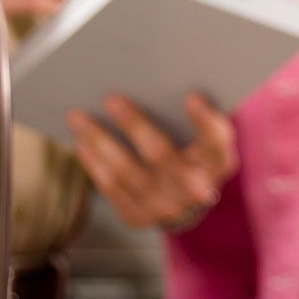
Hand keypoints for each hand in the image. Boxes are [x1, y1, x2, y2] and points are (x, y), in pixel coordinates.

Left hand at [69, 93, 239, 231]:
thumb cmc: (195, 156)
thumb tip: (166, 82)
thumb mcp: (209, 137)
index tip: (191, 96)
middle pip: (162, 154)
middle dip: (135, 125)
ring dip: (100, 142)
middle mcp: (196, 189)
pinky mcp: (139, 217)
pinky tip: (82, 143)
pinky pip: (111, 188)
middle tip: (112, 98)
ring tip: (79, 118)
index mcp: (219, 162)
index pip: (217, 140)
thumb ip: (199, 115)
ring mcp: (166, 207)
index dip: (206, 120)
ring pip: (127, 172)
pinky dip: (94, 164)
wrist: (187, 204)